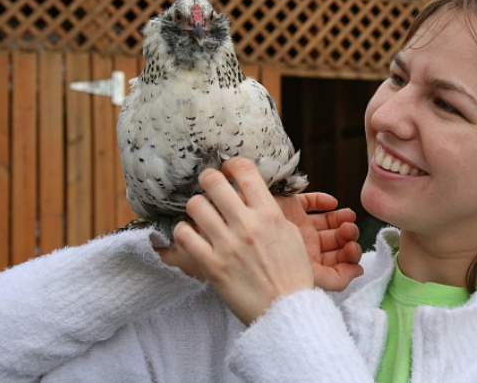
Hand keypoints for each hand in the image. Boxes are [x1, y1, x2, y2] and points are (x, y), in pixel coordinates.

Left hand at [173, 158, 358, 323]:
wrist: (286, 311)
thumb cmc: (291, 275)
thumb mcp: (290, 236)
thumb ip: (270, 214)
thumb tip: (254, 198)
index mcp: (269, 214)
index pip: (244, 171)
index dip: (232, 165)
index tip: (228, 170)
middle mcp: (247, 225)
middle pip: (213, 182)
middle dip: (208, 179)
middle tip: (209, 186)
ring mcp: (227, 245)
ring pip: (195, 205)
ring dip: (197, 207)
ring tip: (202, 214)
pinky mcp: (211, 265)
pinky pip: (184, 235)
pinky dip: (185, 232)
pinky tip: (192, 236)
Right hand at [275, 192, 362, 291]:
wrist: (236, 239)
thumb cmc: (269, 265)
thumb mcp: (307, 277)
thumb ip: (334, 279)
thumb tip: (359, 271)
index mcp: (307, 265)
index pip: (336, 262)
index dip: (349, 256)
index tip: (353, 249)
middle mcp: (304, 247)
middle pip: (334, 242)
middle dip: (347, 236)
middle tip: (350, 231)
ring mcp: (298, 226)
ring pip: (327, 222)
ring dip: (340, 220)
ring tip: (347, 217)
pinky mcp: (291, 207)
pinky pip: (312, 202)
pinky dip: (324, 201)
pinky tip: (331, 203)